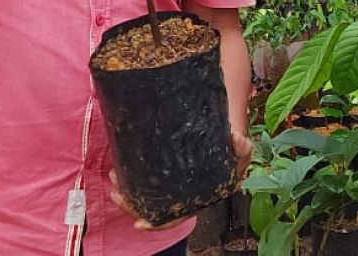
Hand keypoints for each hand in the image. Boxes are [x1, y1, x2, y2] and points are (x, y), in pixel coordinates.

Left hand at [109, 130, 250, 230]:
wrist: (224, 133)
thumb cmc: (231, 146)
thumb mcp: (242, 148)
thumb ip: (242, 147)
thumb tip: (235, 138)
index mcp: (201, 197)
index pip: (177, 216)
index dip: (159, 222)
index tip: (140, 224)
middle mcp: (184, 196)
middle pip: (154, 209)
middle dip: (133, 204)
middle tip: (118, 192)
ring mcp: (171, 186)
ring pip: (144, 197)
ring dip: (127, 192)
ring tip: (115, 178)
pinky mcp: (163, 172)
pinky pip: (142, 183)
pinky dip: (129, 180)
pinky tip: (119, 171)